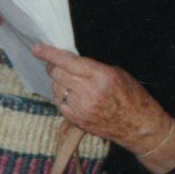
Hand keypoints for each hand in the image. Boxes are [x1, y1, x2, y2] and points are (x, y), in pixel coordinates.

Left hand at [32, 43, 170, 154]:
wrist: (138, 125)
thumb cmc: (132, 96)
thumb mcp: (117, 73)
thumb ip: (93, 67)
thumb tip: (71, 62)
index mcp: (100, 75)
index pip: (67, 61)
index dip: (49, 53)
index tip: (36, 48)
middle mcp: (87, 91)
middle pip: (57, 73)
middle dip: (53, 66)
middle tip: (55, 64)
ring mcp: (80, 107)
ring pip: (55, 88)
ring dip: (58, 82)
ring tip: (72, 83)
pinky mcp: (76, 119)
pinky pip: (58, 102)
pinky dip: (61, 96)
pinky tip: (73, 96)